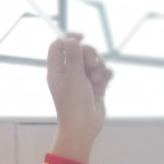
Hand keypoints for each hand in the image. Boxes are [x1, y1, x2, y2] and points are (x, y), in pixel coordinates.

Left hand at [46, 33, 111, 163]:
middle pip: (80, 51)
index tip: (81, 37)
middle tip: (92, 65)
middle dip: (89, 55)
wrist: (84, 127)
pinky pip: (103, 72)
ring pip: (94, 61)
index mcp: (57, 71)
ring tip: (96, 80)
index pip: (59, 47)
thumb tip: (70, 39)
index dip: (68, 39)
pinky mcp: (95, 86)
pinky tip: (105, 82)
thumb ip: (74, 57)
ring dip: (98, 67)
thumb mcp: (73, 77)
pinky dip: (105, 75)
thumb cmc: (73, 103)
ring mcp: (83, 80)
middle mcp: (69, 73)